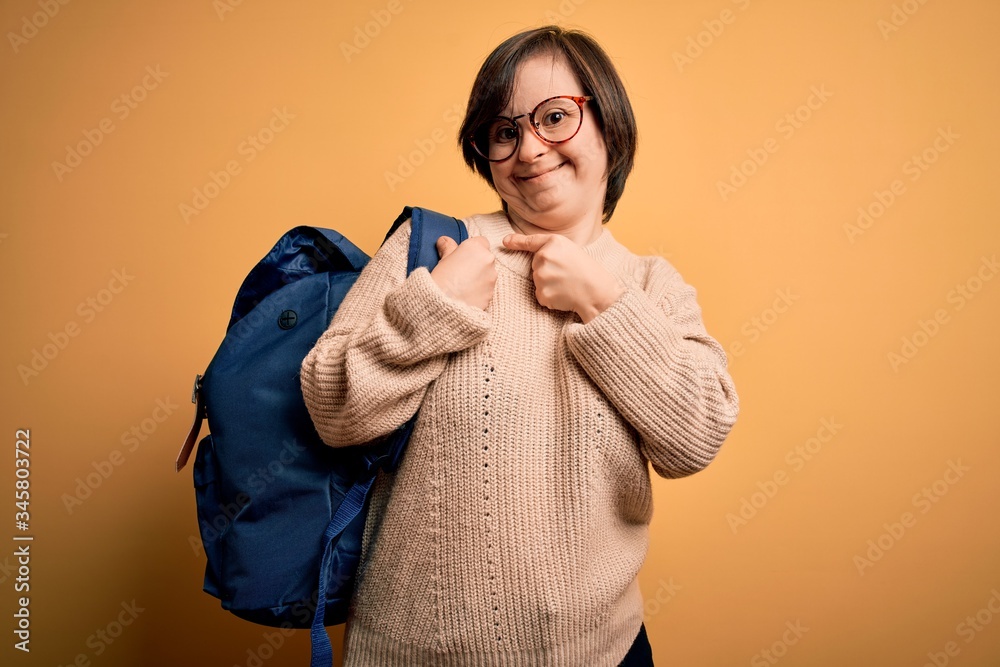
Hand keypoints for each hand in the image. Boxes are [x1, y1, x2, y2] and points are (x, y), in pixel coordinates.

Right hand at [430, 236, 496, 310]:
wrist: (444, 305)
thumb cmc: (441, 280)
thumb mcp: (443, 259)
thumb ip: (448, 247)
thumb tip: (444, 240)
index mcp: (475, 247)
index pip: (481, 241)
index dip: (472, 249)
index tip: (463, 256)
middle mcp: (488, 259)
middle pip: (486, 257)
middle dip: (477, 262)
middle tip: (462, 271)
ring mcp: (492, 277)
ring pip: (488, 272)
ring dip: (480, 276)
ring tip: (464, 285)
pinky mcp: (492, 292)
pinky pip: (487, 287)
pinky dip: (480, 289)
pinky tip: (468, 294)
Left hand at [502, 233, 624, 321]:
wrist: (597, 292)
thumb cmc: (586, 269)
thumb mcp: (570, 249)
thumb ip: (549, 246)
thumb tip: (521, 248)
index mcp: (553, 243)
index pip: (530, 242)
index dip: (516, 242)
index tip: (505, 242)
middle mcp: (544, 258)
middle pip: (535, 265)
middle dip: (547, 269)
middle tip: (567, 273)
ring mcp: (541, 277)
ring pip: (537, 281)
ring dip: (549, 284)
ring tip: (567, 284)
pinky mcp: (542, 294)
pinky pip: (540, 295)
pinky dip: (550, 296)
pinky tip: (563, 294)